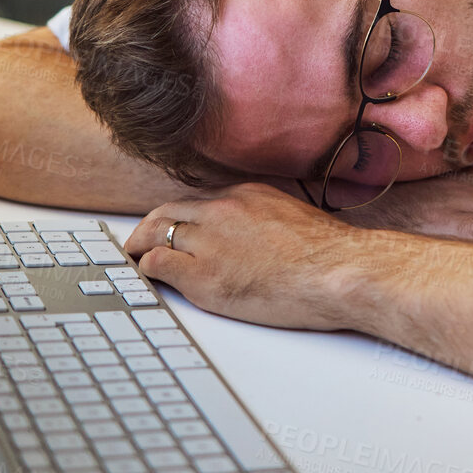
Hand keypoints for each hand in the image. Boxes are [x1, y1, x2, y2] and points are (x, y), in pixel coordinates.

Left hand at [124, 183, 368, 331]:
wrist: (339, 271)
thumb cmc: (330, 256)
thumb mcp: (293, 219)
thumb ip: (265, 221)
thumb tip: (257, 240)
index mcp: (245, 195)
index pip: (196, 201)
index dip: (177, 217)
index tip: (170, 228)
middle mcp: (222, 211)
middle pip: (167, 212)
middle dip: (147, 228)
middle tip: (136, 243)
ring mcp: (210, 241)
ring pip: (156, 235)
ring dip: (140, 248)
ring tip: (133, 260)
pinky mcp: (204, 276)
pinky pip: (158, 265)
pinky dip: (148, 270)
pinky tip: (149, 277)